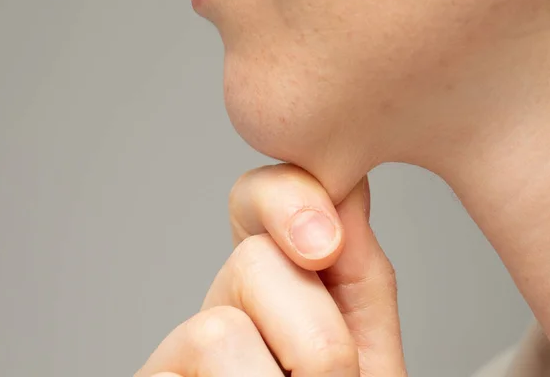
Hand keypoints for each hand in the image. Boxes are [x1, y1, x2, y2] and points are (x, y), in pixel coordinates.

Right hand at [136, 164, 406, 375]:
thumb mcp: (368, 352)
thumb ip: (358, 277)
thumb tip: (347, 189)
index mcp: (280, 285)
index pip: (261, 198)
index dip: (286, 199)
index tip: (325, 246)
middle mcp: (224, 305)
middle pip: (251, 261)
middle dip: (317, 336)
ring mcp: (180, 351)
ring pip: (219, 331)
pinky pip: (194, 366)